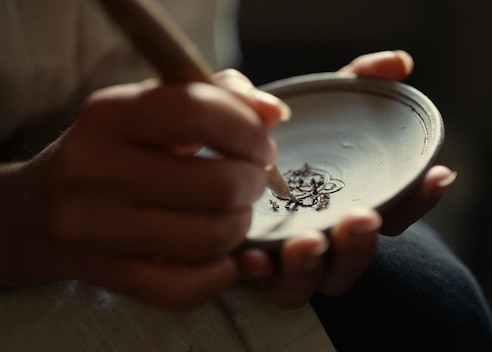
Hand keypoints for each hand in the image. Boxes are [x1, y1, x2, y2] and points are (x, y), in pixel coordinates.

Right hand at [0, 79, 287, 308]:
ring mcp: (95, 227)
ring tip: (233, 213)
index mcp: (109, 114)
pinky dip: (220, 274)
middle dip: (253, 183)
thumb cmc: (114, 150)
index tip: (260, 144)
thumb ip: (218, 97)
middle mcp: (94, 168)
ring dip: (240, 226)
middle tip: (250, 180)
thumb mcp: (153, 109)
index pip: (198, 111)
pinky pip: (186, 288)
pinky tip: (221, 256)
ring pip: (210, 238)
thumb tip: (274, 113)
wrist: (38, 211)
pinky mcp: (105, 273)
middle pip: (218, 184)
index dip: (248, 130)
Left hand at [232, 50, 455, 308]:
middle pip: (352, 262)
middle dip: (362, 245)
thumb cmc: (285, 131)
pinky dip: (254, 270)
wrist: (225, 152)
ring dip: (311, 266)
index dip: (420, 199)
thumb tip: (399, 64)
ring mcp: (280, 259)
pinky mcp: (242, 260)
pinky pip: (250, 279)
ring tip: (309, 242)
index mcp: (347, 208)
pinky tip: (252, 256)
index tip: (438, 174)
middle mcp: (320, 240)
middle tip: (363, 217)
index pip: (395, 215)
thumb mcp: (318, 99)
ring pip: (304, 285)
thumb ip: (356, 79)